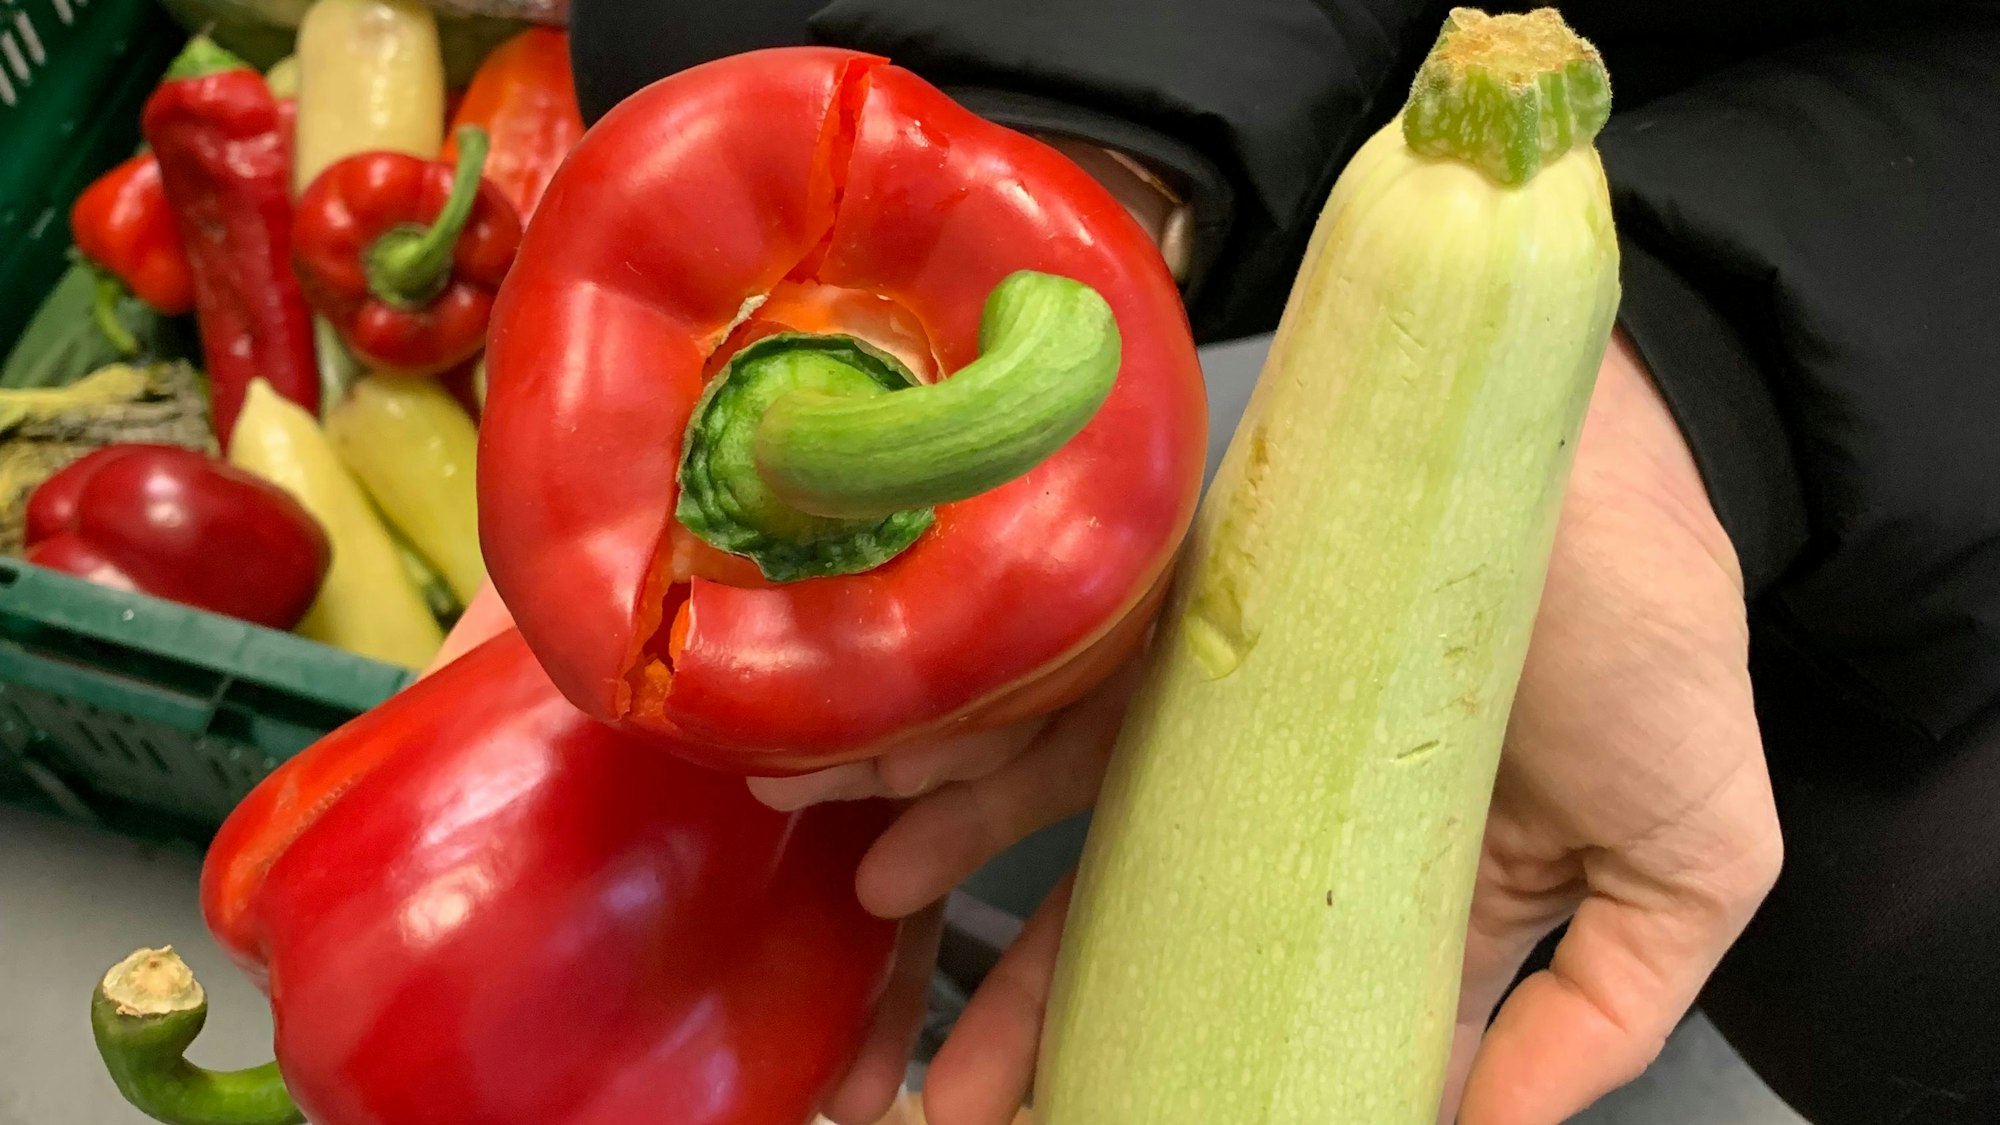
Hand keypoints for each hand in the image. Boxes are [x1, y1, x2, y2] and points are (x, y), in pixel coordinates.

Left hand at [846, 334, 1783, 1124]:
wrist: (1589, 432)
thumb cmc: (1655, 628)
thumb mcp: (1685, 860)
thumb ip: (1601, 1014)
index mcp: (1385, 872)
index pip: (1261, 999)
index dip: (1180, 1073)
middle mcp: (1275, 801)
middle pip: (1136, 934)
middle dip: (1039, 1024)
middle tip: (957, 1103)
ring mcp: (1211, 708)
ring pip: (1072, 820)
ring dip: (967, 880)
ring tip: (896, 948)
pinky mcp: (1165, 617)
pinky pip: (1052, 695)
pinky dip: (971, 753)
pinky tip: (900, 808)